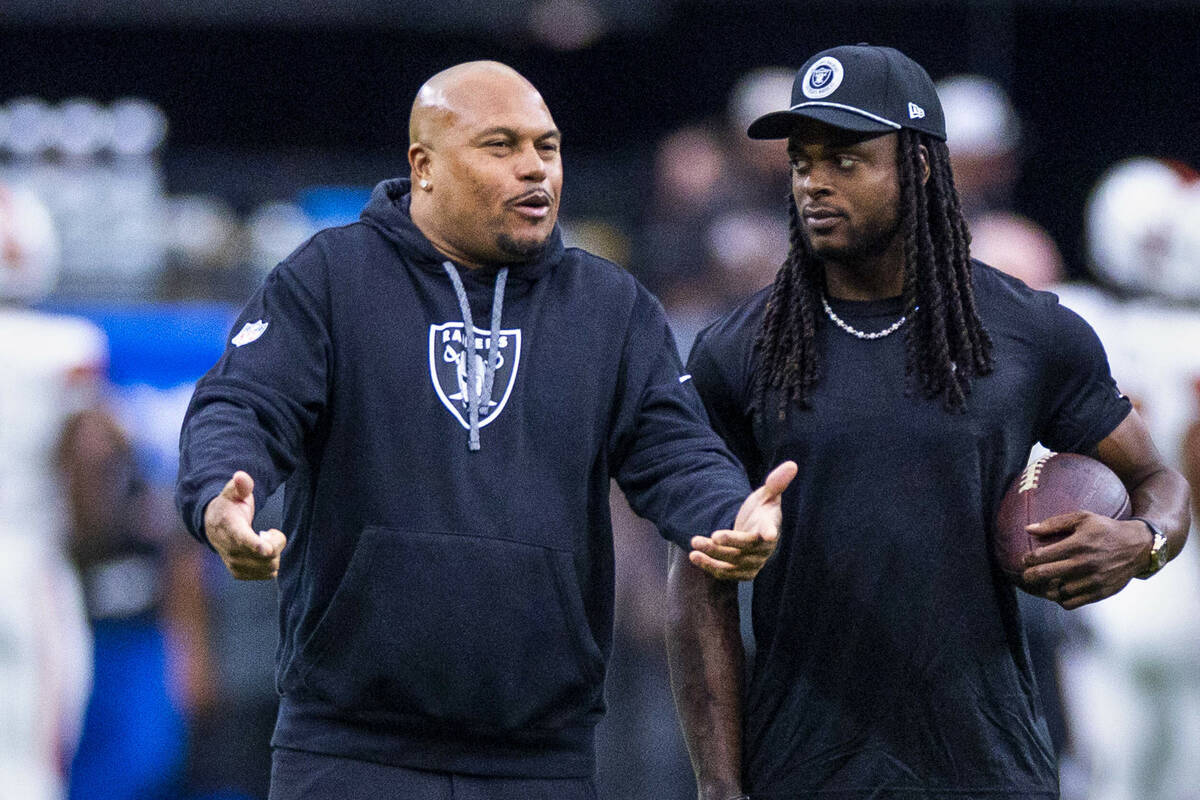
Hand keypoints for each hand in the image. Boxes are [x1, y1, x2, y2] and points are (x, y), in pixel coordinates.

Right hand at [203, 471, 286, 579]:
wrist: (212, 526)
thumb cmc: (229, 506)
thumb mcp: (233, 492)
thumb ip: (240, 485)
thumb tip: (241, 476)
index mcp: (230, 529)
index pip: (243, 540)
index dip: (256, 545)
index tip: (266, 547)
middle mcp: (230, 551)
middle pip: (267, 556)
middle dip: (276, 541)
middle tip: (267, 531)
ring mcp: (235, 565)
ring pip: (270, 567)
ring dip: (274, 553)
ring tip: (263, 540)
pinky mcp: (240, 574)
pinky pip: (268, 574)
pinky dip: (271, 563)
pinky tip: (261, 552)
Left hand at [689, 461, 797, 580]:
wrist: (754, 533)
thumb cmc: (762, 511)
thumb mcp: (767, 495)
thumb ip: (776, 483)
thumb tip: (792, 464)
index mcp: (770, 529)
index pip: (771, 531)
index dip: (770, 532)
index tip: (770, 534)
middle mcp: (762, 550)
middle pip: (745, 547)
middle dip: (729, 542)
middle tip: (712, 536)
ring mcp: (752, 563)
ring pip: (731, 562)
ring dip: (712, 555)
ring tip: (694, 543)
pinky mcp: (740, 573)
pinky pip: (724, 572)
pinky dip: (709, 566)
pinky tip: (694, 556)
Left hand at [1020, 511, 1151, 608]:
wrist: (1138, 547)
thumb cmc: (1106, 530)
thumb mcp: (1082, 518)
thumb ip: (1054, 523)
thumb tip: (1028, 529)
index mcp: (1077, 544)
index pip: (1041, 556)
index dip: (1028, 559)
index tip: (1026, 560)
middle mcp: (1084, 564)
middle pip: (1045, 575)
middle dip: (1030, 576)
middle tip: (1027, 575)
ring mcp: (1093, 580)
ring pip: (1057, 592)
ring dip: (1046, 589)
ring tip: (1045, 583)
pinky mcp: (1100, 592)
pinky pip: (1072, 603)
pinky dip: (1062, 599)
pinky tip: (1060, 591)